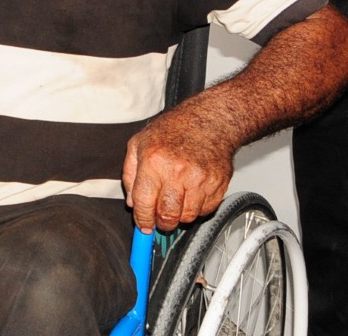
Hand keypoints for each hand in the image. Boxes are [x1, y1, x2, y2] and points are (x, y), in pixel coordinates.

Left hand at [121, 105, 236, 231]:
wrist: (209, 121)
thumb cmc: (173, 130)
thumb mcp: (139, 144)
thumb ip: (130, 174)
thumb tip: (132, 202)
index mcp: (153, 161)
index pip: (144, 203)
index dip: (142, 220)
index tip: (144, 226)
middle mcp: (177, 171)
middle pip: (167, 215)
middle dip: (162, 223)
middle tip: (160, 219)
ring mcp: (199, 179)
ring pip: (187, 217)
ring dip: (180, 216)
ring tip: (177, 200)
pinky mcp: (217, 184)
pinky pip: (205, 210)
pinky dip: (197, 208)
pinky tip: (192, 193)